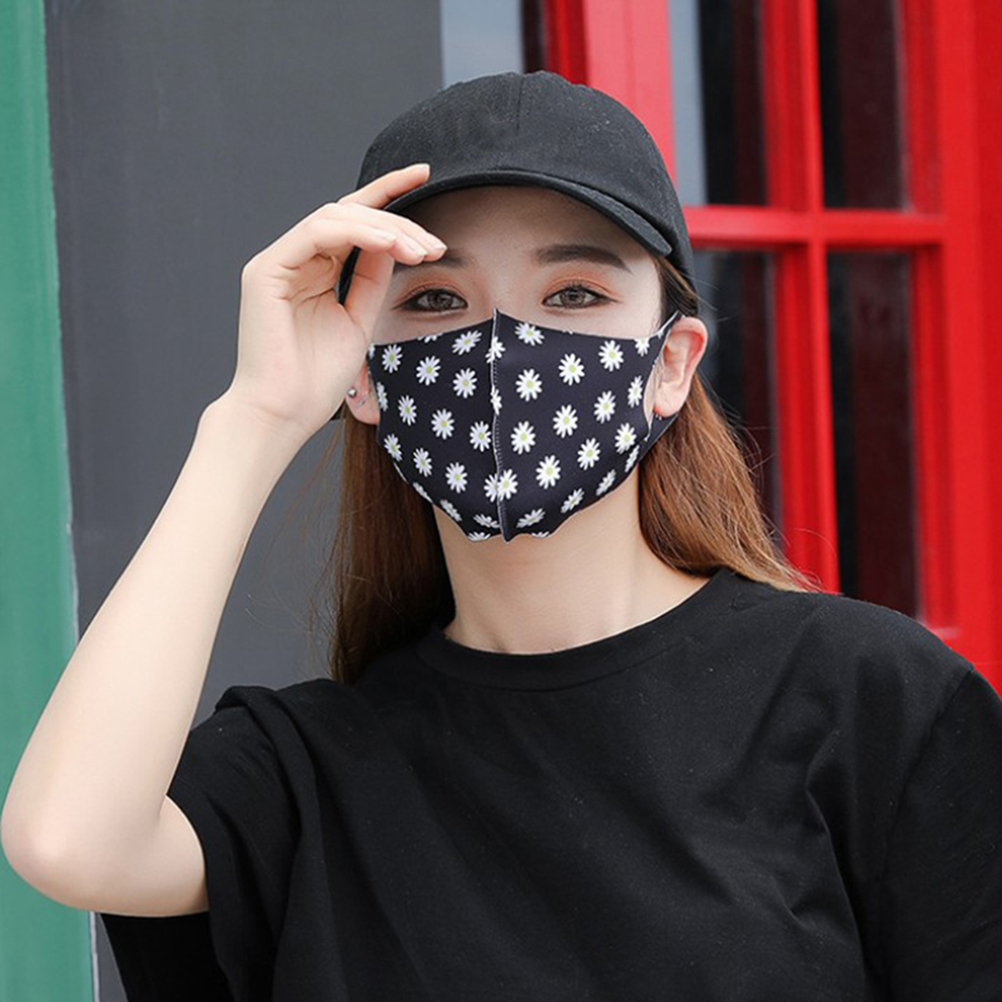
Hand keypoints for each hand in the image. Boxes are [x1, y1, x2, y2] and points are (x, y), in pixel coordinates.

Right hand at [218, 163, 446, 443]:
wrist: (285, 414)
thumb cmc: (316, 379)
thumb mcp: (359, 320)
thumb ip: (372, 280)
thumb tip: (396, 243)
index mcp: (314, 270)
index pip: (352, 221)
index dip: (387, 193)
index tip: (425, 174)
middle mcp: (294, 260)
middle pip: (349, 215)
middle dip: (398, 222)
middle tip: (434, 247)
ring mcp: (278, 262)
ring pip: (335, 216)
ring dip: (384, 227)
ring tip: (419, 249)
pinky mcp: (266, 269)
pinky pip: (316, 232)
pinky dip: (357, 233)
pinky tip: (390, 245)